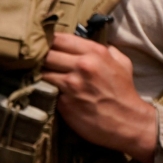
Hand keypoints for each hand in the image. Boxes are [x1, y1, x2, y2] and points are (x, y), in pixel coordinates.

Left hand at [42, 32, 156, 162]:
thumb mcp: (121, 64)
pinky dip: (40, 88)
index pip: (58, 38)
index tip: (41, 44)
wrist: (131, 124)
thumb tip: (87, 42)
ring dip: (36, 73)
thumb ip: (105, 49)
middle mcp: (82, 65)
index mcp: (94, 53)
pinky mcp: (64, 102)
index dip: (46, 40)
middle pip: (46, 53)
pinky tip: (36, 87)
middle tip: (32, 60)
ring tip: (32, 73)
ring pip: (41, 71)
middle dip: (38, 56)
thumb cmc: (124, 93)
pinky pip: (44, 90)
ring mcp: (71, 84)